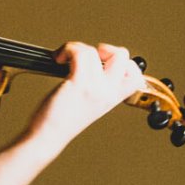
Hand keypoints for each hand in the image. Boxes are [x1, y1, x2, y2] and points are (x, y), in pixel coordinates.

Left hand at [29, 42, 149, 149]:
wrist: (48, 136)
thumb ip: (97, 87)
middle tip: (87, 56)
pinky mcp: (78, 83)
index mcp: (112, 98)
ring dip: (76, 48)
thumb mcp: (88, 103)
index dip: (125, 63)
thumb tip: (92, 62)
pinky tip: (58, 59)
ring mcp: (95, 87)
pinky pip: (79, 53)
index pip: (136, 76)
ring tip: (65, 58)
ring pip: (94, 51)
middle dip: (105, 48)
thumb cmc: (61, 120)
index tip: (106, 62)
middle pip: (123, 56)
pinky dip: (67, 49)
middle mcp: (107, 92)